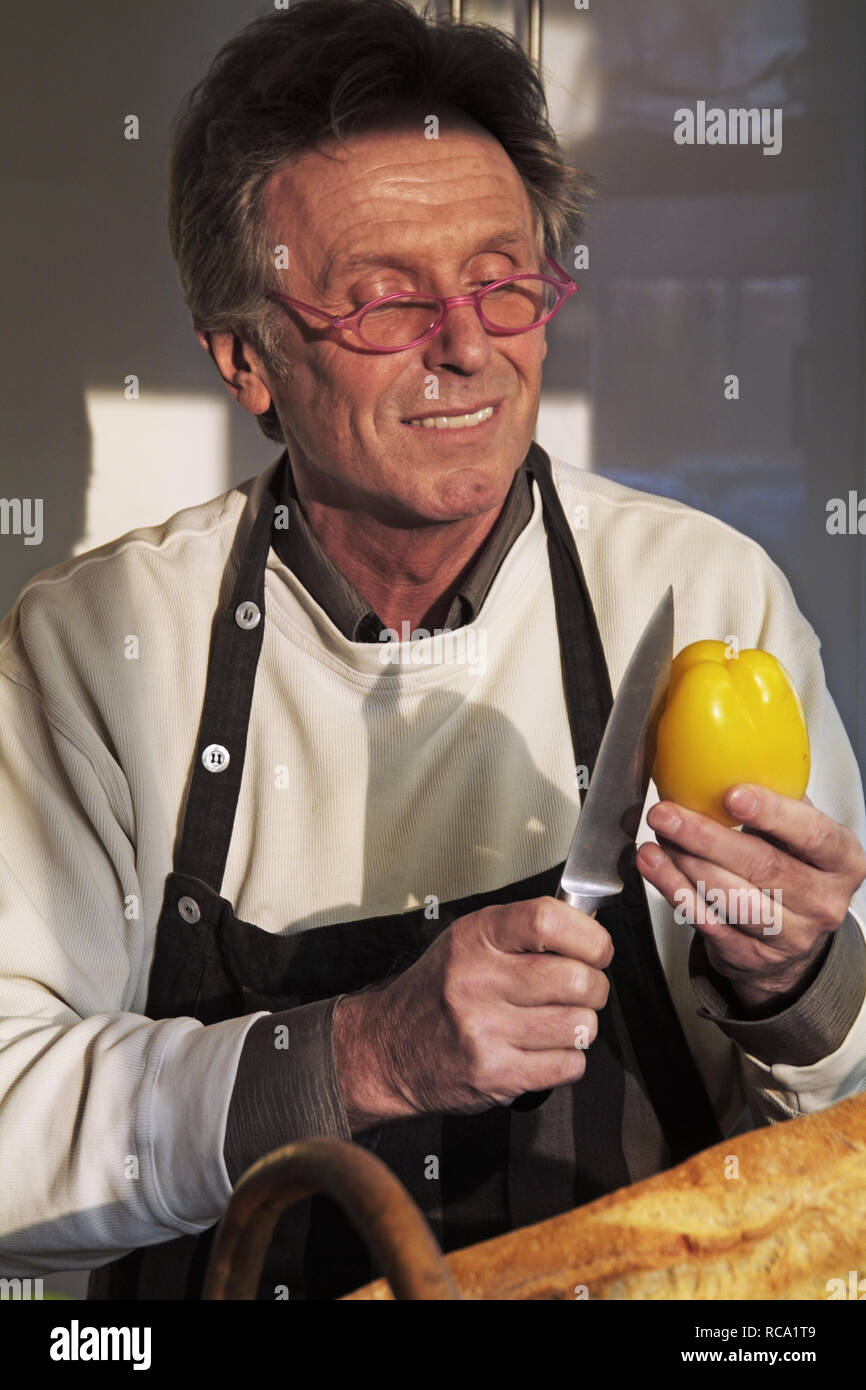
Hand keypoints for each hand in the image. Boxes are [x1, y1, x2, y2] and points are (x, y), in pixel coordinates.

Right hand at [331, 897, 612, 1132]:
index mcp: (475, 938)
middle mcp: (478, 981)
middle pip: (576, 979)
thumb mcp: (467, 941)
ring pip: (581, 1026)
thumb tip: (591, 928)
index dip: (589, 936)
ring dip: (582, 1026)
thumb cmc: (437, 990)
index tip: (598, 949)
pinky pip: (569, 1065)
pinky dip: (567, 1059)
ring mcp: (486, 1031)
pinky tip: (543, 1049)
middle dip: (595, 987)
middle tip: (584, 990)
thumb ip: (523, 931)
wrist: (387, 1049)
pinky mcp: (496, 1075)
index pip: (548, 921)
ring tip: (558, 1022)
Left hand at [636, 784, 865, 1009]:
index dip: (772, 814)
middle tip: (666, 813)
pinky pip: (707, 923)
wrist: (792, 938)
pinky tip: (655, 866)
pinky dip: (675, 890)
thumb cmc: (793, 868)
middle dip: (706, 837)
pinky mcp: (752, 957)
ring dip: (685, 863)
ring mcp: (790, 935)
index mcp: (842, 859)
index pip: (813, 834)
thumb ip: (773, 802)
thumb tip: (715, 762)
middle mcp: (823, 901)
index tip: (732, 795)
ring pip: (730, 897)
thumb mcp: (799, 834)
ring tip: (657, 836)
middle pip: (762, 866)